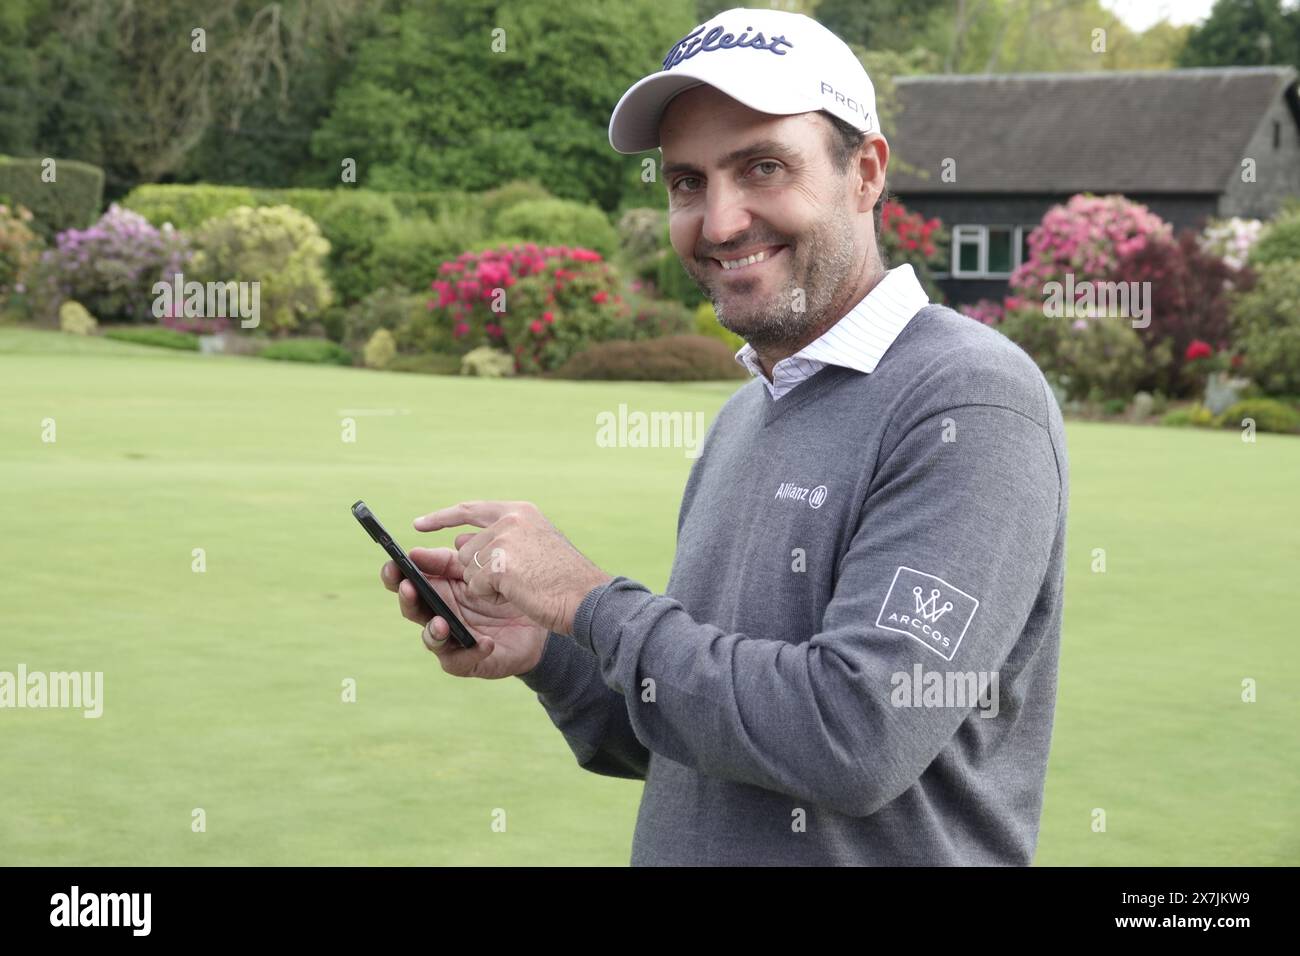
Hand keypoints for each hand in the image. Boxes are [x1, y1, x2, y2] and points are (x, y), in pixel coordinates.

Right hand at [380, 544, 548, 678]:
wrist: (535, 616)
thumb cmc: (502, 590)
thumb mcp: (478, 569)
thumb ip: (450, 560)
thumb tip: (418, 551)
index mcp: (436, 589)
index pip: (407, 580)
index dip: (395, 574)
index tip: (392, 563)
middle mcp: (437, 614)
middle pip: (412, 608)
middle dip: (407, 599)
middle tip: (408, 588)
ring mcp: (450, 640)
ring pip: (430, 638)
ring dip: (433, 631)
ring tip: (441, 624)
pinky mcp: (468, 661)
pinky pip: (462, 659)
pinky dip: (472, 651)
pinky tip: (486, 642)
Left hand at [413, 501, 612, 635]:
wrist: (589, 599)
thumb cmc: (564, 582)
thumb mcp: (533, 550)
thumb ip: (499, 541)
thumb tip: (458, 542)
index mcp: (520, 512)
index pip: (471, 509)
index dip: (443, 518)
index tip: (419, 525)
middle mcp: (511, 519)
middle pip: (465, 550)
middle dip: (479, 573)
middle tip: (515, 581)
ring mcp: (504, 539)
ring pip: (468, 569)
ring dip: (488, 586)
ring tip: (521, 586)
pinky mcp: (499, 563)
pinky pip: (476, 585)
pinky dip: (494, 595)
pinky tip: (518, 593)